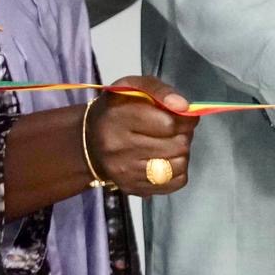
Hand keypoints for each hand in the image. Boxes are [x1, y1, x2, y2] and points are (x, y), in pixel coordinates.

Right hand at [86, 77, 197, 197]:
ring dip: (182, 152)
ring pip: (179, 165)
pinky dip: (177, 170)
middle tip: (175, 129)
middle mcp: (118, 149)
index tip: (181, 114)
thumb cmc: (117, 109)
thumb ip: (160, 91)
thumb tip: (184, 107)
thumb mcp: (133, 87)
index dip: (184, 118)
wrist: (89, 142)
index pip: (169, 124)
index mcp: (117, 118)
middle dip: (184, 134)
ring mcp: (124, 172)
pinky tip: (165, 159)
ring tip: (170, 143)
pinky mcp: (132, 188)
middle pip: (177, 145)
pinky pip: (175, 182)